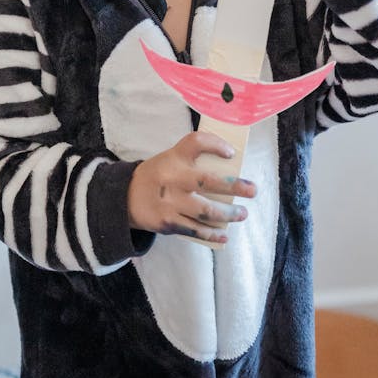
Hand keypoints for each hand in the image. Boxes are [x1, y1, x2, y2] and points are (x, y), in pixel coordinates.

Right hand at [127, 131, 256, 243]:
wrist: (125, 198)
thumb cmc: (157, 176)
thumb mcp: (169, 159)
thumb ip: (192, 159)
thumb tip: (230, 166)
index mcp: (173, 157)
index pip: (196, 142)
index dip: (216, 144)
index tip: (231, 153)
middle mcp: (172, 178)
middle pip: (208, 181)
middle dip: (235, 186)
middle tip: (252, 190)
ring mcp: (170, 202)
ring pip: (206, 211)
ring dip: (228, 214)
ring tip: (242, 213)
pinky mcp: (168, 223)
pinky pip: (195, 230)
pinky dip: (212, 234)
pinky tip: (224, 235)